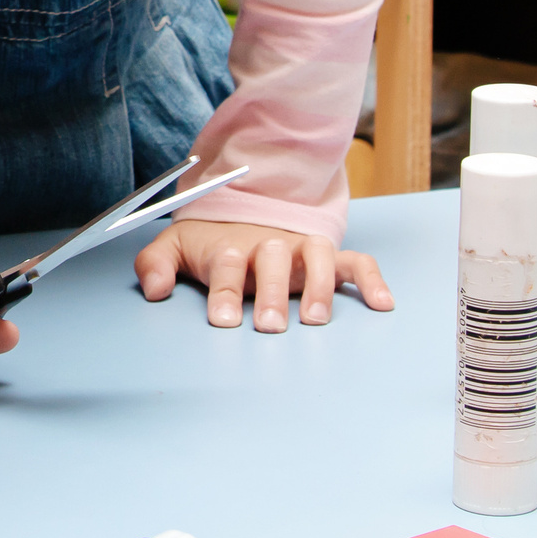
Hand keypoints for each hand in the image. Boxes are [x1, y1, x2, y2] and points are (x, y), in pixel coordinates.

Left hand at [133, 218, 393, 330]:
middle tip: (269, 325)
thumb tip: (154, 289)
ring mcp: (300, 249)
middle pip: (273, 258)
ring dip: (318, 285)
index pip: (227, 262)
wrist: (240, 212)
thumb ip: (155, 265)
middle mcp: (268, 244)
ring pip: (317, 255)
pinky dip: (371, 279)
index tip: (224, 319)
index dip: (224, 289)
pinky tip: (382, 304)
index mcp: (230, 245)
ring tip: (314, 319)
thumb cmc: (208, 243)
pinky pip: (356, 261)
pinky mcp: (326, 256)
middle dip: (272, 291)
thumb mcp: (174, 247)